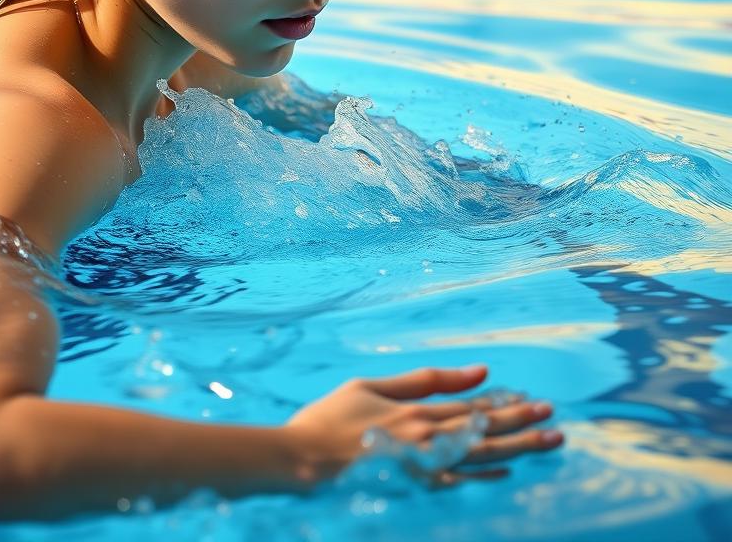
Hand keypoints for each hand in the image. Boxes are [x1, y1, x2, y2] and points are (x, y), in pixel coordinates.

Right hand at [282, 364, 562, 489]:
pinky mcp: (416, 487)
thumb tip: (477, 370)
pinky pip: (461, 481)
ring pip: (483, 456)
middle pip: (487, 431)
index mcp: (417, 412)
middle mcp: (429, 440)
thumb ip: (424, 379)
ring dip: (518, 448)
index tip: (534, 398)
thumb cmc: (330, 418)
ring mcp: (425, 468)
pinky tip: (504, 468)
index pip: (473, 405)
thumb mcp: (371, 386)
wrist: (303, 462)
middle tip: (555, 418)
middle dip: (524, 425)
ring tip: (548, 442)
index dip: (505, 401)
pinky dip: (485, 473)